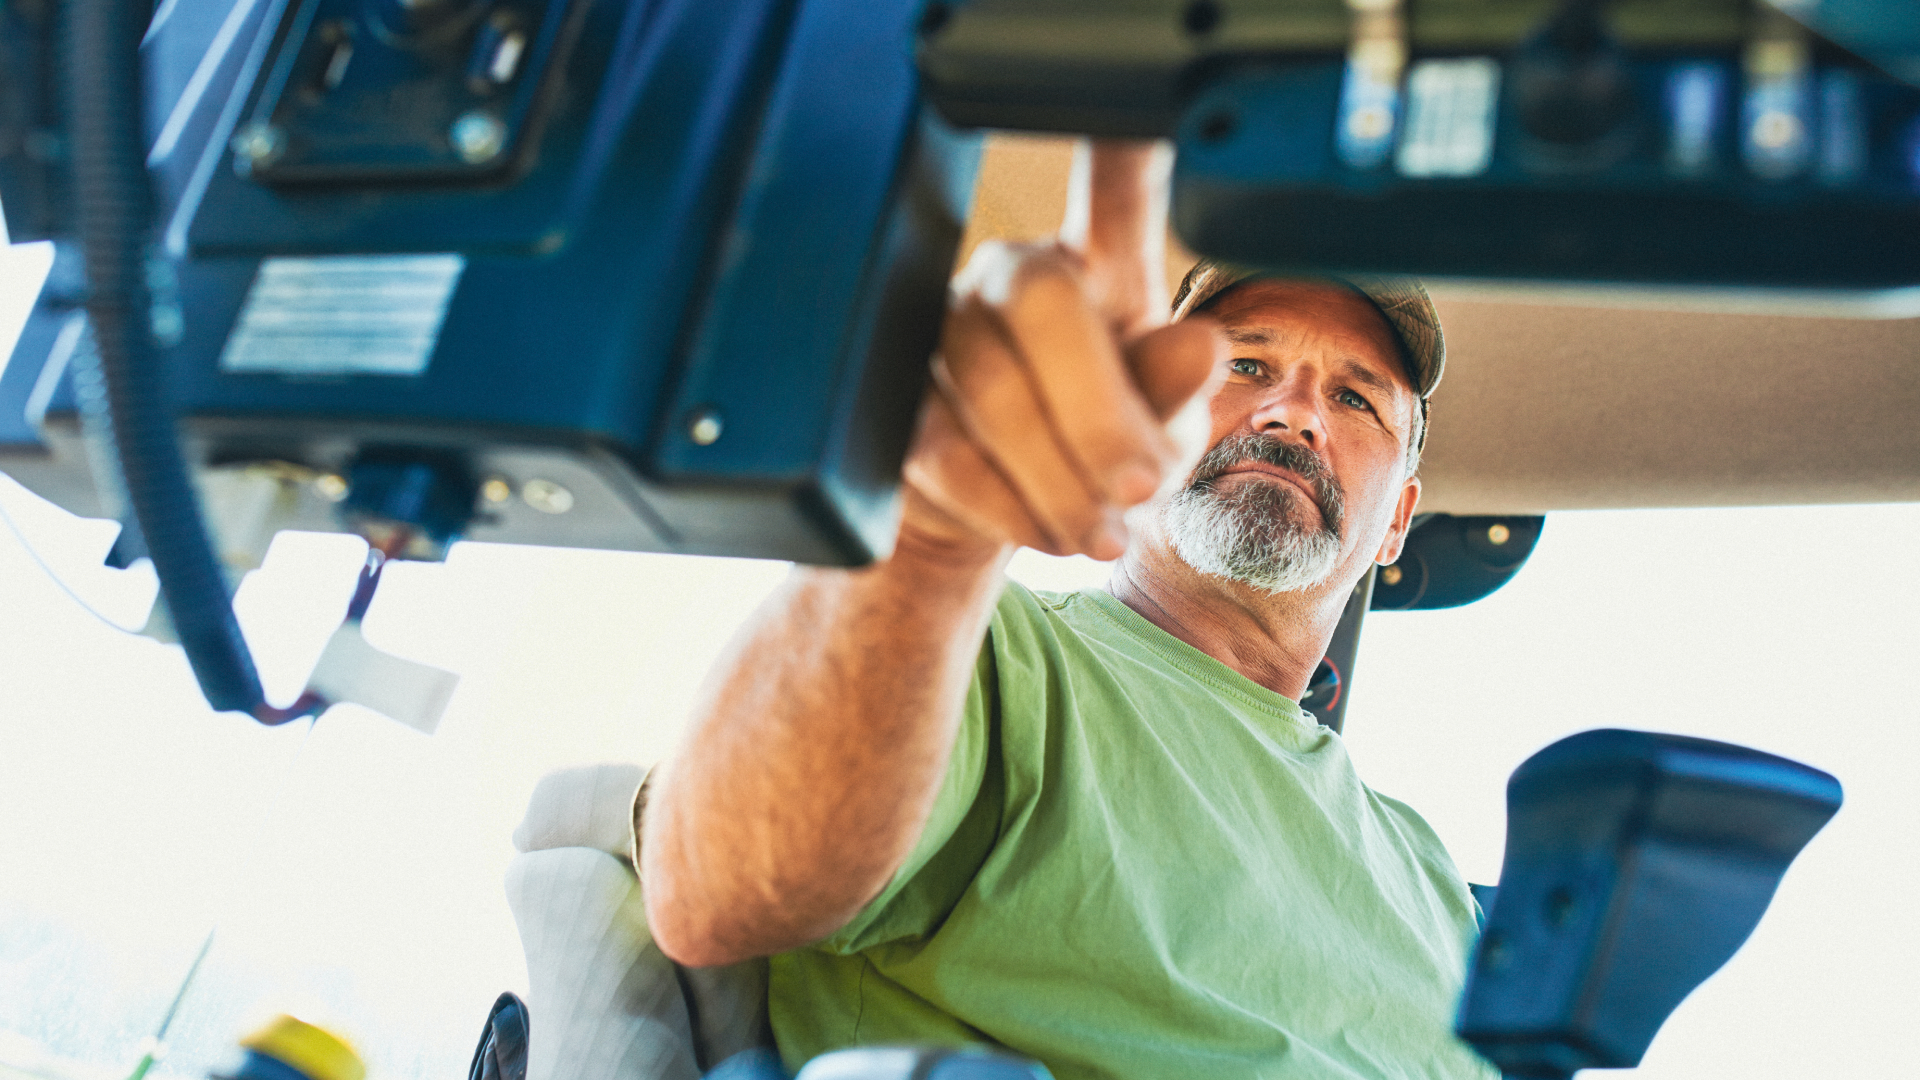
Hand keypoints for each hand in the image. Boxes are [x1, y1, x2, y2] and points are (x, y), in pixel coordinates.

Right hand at [899, 141, 1228, 561]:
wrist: (1006, 520)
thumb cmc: (1098, 451)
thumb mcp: (1161, 429)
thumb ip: (1174, 392)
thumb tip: (1199, 345)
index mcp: (1097, 264)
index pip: (1115, 182)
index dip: (1124, 136)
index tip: (1144, 88)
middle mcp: (1014, 276)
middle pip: (1039, 300)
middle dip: (1098, 411)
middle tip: (1137, 488)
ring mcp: (943, 329)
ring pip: (989, 386)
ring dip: (1058, 479)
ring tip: (1100, 533)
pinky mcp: (895, 398)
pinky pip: (943, 446)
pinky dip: (1006, 504)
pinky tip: (1045, 531)